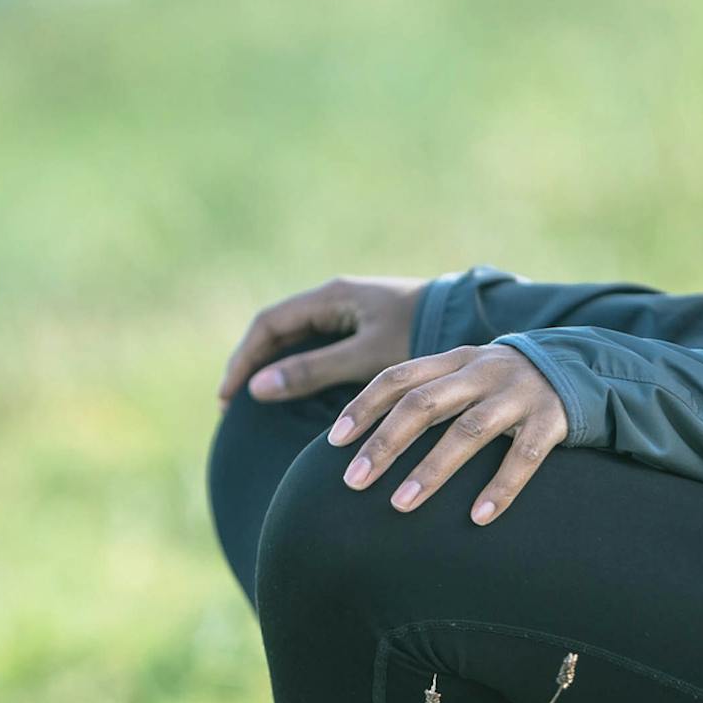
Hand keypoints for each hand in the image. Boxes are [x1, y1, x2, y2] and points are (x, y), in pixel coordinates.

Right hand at [217, 274, 430, 408]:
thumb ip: (314, 371)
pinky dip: (301, 369)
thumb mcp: (366, 357)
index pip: (269, 324)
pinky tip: (297, 395)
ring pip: (298, 340)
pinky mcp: (367, 328)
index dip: (244, 359)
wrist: (473, 319)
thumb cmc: (422, 335)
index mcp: (332, 296)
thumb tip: (258, 388)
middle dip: (253, 366)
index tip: (229, 397)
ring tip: (258, 405)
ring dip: (275, 369)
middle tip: (234, 406)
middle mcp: (336, 300)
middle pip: (279, 331)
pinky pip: (320, 347)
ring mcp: (351, 313)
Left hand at [327, 344, 568, 525]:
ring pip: (469, 430)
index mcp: (454, 360)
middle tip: (353, 482)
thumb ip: (425, 396)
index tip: (335, 442)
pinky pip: (524, 456)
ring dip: (432, 469)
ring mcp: (518, 394)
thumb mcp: (465, 376)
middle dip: (385, 443)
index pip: (399, 377)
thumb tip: (364, 440)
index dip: (364, 406)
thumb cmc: (503, 385)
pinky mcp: (552, 419)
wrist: (582, 368)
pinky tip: (479, 518)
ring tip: (401, 506)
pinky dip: (501, 487)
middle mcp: (482, 371)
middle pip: (424, 403)